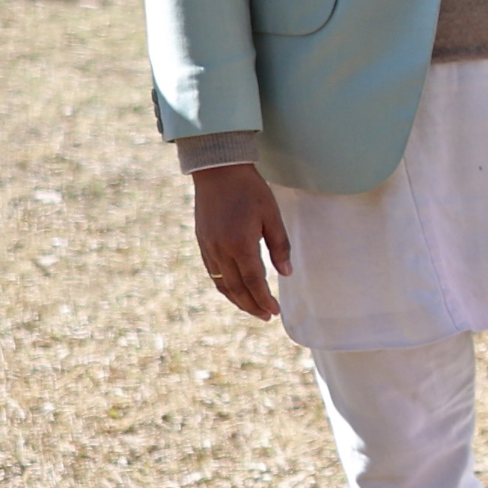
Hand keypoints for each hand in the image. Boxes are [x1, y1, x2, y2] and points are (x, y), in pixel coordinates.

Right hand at [189, 164, 288, 320]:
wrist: (218, 170)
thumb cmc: (250, 190)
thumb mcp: (272, 215)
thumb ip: (280, 246)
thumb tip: (286, 273)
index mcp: (240, 244)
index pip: (254, 282)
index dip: (264, 299)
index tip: (275, 312)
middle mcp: (220, 249)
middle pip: (237, 287)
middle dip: (252, 305)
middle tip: (266, 316)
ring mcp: (208, 246)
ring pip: (222, 282)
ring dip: (237, 299)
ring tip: (252, 308)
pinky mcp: (202, 241)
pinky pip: (213, 272)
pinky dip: (224, 285)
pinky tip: (235, 290)